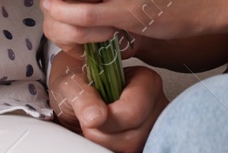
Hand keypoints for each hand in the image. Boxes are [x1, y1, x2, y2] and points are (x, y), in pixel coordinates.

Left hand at [49, 44, 168, 152]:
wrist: (73, 97)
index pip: (134, 111)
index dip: (107, 120)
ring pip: (131, 149)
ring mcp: (150, 127)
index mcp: (146, 81)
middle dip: (103, 134)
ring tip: (95, 127)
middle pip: (134, 136)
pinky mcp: (142, 142)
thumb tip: (96, 117)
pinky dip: (109, 148)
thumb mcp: (72, 83)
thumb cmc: (77, 83)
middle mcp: (154, 105)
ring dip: (104, 143)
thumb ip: (84, 96)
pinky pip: (128, 152)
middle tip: (88, 120)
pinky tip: (102, 136)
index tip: (89, 116)